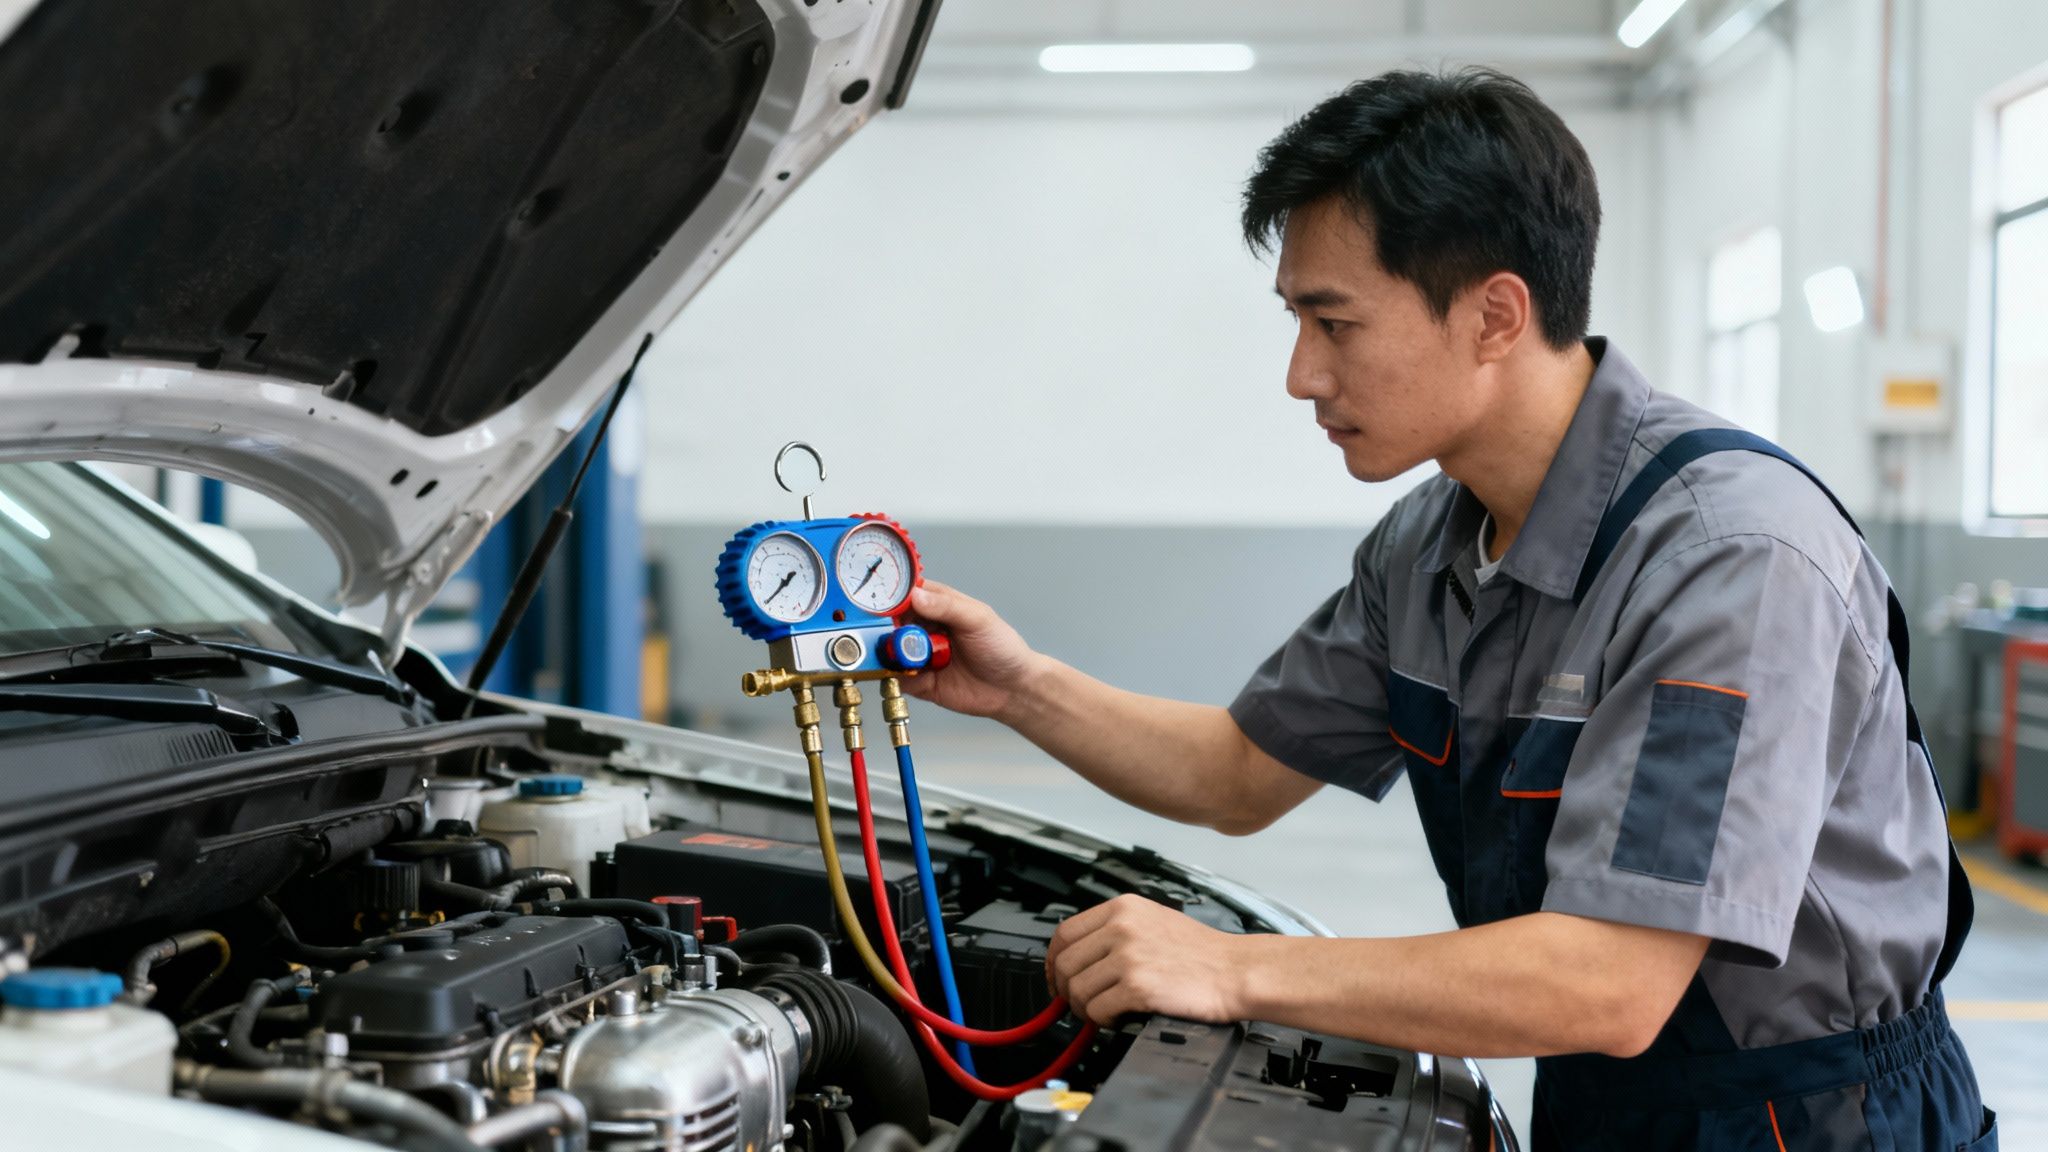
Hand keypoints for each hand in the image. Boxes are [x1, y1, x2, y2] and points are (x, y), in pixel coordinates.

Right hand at [899, 581, 1039, 719]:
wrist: (1013, 689)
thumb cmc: (1002, 647)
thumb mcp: (978, 620)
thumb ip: (947, 606)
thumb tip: (916, 596)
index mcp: (939, 606)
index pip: (907, 595)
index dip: (892, 597)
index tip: (879, 602)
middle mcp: (925, 629)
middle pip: (893, 624)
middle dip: (885, 628)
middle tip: (886, 633)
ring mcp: (920, 656)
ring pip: (891, 651)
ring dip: (887, 653)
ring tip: (894, 654)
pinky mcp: (919, 682)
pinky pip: (897, 677)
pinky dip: (894, 676)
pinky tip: (902, 673)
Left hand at [1045, 894, 1246, 1025]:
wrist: (1237, 971)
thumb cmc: (1203, 953)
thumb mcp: (1154, 921)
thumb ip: (1116, 931)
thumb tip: (1081, 955)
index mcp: (1123, 908)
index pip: (1065, 932)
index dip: (1054, 961)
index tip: (1056, 978)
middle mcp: (1121, 928)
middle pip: (1065, 963)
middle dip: (1066, 991)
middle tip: (1079, 1004)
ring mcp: (1128, 956)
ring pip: (1078, 990)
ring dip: (1085, 1009)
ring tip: (1105, 1012)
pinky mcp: (1137, 987)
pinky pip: (1098, 1010)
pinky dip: (1103, 1021)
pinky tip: (1120, 1018)